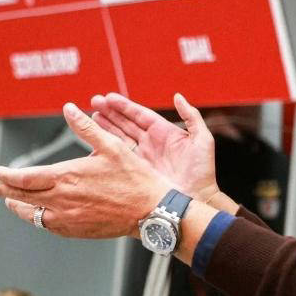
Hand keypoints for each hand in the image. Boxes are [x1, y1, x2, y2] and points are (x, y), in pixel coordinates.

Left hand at [0, 103, 171, 237]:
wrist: (151, 211)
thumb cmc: (135, 178)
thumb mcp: (111, 146)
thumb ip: (85, 128)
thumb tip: (69, 108)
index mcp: (68, 176)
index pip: (26, 178)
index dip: (8, 176)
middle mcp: (63, 199)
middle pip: (23, 196)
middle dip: (3, 190)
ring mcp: (69, 218)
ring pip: (33, 214)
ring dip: (18, 206)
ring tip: (9, 201)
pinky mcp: (77, 230)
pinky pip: (49, 226)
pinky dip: (37, 218)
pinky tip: (36, 214)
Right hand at [90, 92, 219, 202]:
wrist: (199, 198)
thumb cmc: (203, 171)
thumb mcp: (203, 140)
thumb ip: (192, 116)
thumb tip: (178, 97)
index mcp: (164, 132)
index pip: (140, 115)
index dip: (124, 106)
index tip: (109, 97)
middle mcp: (151, 143)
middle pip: (126, 123)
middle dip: (110, 112)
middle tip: (94, 102)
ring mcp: (142, 157)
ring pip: (119, 137)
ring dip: (105, 126)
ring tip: (92, 116)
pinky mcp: (137, 172)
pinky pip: (119, 157)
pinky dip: (107, 149)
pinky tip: (96, 142)